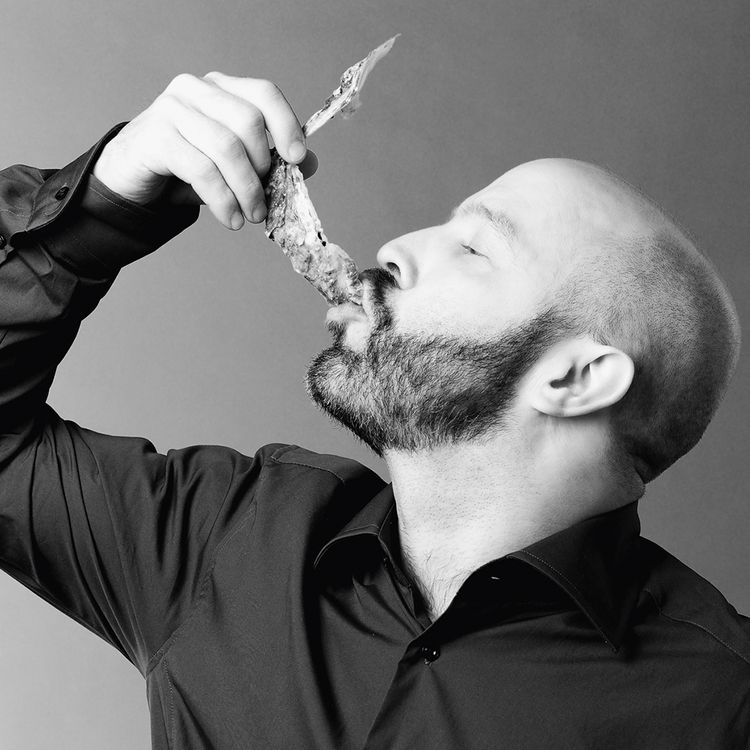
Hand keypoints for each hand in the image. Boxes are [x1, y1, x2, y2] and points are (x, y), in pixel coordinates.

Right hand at [92, 72, 314, 228]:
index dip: (287, 125)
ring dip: (245, 190)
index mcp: (220, 88)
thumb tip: (310, 164)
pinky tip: (229, 219)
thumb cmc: (184, 169)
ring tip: (250, 216)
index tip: (297, 160)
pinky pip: (201, 169)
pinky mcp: (156, 135)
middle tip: (263, 202)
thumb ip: (269, 162)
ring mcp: (172, 108)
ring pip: (227, 148)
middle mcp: (196, 89)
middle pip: (248, 122)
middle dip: (263, 170)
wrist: (129, 180)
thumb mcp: (232, 166)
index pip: (264, 93)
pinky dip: (221, 199)